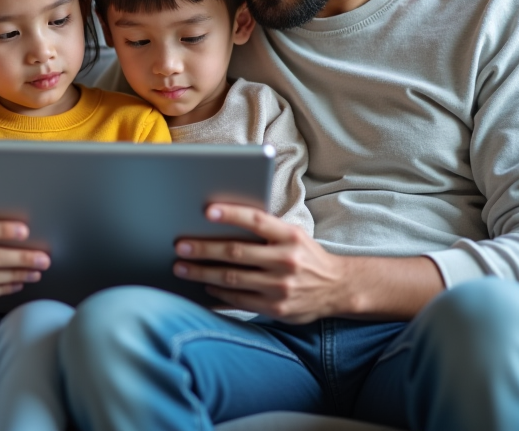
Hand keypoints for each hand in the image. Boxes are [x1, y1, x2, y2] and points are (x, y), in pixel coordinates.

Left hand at [174, 204, 443, 323]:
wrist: (338, 288)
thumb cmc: (307, 255)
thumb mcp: (294, 235)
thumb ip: (265, 230)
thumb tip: (221, 221)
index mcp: (290, 236)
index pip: (256, 220)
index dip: (230, 214)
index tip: (206, 210)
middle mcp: (287, 260)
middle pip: (236, 252)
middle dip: (203, 249)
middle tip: (180, 246)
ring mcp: (281, 287)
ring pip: (232, 279)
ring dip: (203, 273)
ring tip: (182, 268)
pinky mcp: (277, 309)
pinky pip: (240, 301)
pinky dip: (219, 294)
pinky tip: (204, 288)